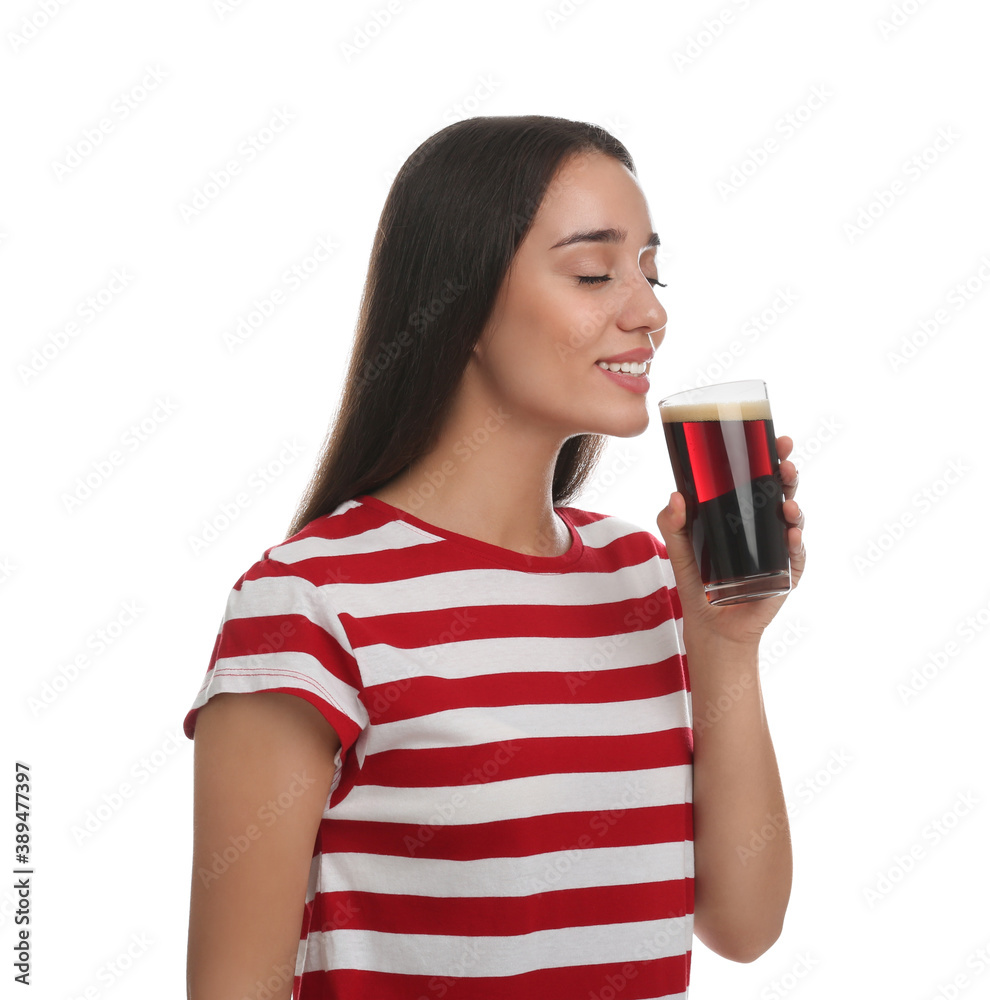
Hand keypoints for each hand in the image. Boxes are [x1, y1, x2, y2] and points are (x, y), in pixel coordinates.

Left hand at [656, 435, 805, 646]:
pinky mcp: (787, 574)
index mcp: (741, 510)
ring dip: (795, 506)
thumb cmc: (697, 580)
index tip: (774, 439)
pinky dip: (796, 544)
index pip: (758, 476)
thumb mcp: (678, 549)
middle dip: (788, 473)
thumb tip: (676, 497)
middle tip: (785, 461)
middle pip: (782, 490)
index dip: (768, 456)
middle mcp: (764, 524)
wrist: (710, 624)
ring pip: (795, 519)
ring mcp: (779, 548)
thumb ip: (672, 524)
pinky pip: (796, 556)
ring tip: (788, 502)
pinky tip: (791, 535)